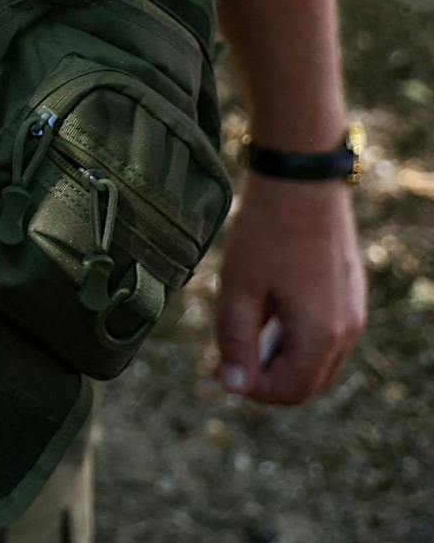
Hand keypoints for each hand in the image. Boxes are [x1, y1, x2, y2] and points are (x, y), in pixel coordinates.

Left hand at [213, 171, 364, 403]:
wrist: (301, 180)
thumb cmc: (266, 232)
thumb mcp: (238, 286)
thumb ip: (235, 339)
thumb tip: (234, 384)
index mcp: (322, 336)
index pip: (290, 391)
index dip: (252, 388)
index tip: (218, 369)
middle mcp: (347, 331)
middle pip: (307, 380)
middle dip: (266, 376)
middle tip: (226, 355)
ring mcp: (353, 312)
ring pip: (317, 358)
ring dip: (280, 356)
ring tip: (242, 329)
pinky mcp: (350, 293)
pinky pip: (324, 333)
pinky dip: (295, 335)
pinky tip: (265, 310)